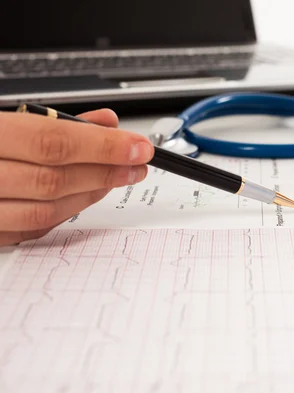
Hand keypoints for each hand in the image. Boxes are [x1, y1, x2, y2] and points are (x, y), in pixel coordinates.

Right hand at [0, 109, 153, 245]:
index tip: (138, 147)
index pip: (53, 142)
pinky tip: (84, 198)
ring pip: (46, 210)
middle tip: (136, 165)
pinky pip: (31, 230)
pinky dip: (64, 214)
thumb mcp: (6, 120)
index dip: (103, 146)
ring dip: (90, 195)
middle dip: (106, 171)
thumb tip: (106, 123)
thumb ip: (54, 122)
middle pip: (55, 179)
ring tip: (116, 179)